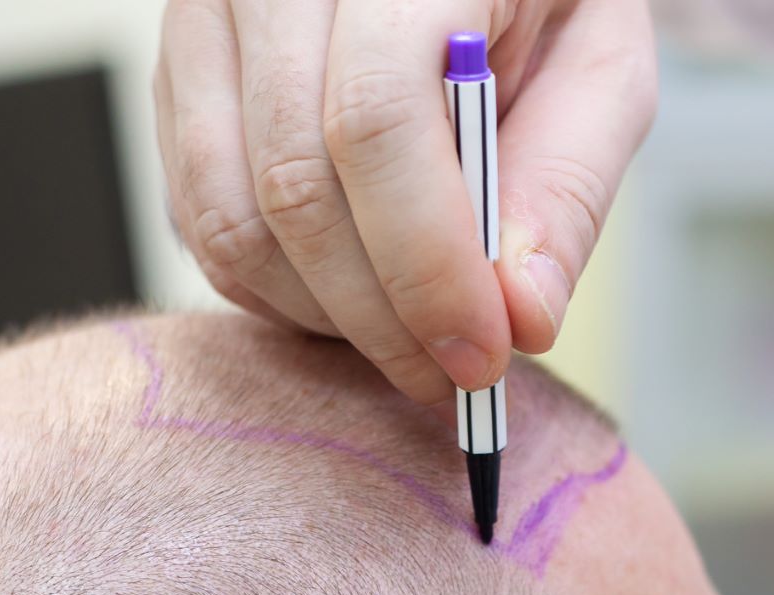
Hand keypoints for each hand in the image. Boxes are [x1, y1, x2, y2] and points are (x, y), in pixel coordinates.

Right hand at [153, 0, 656, 403]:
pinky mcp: (176, 74)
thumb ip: (563, 188)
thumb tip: (521, 318)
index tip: (479, 357)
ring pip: (229, 218)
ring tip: (408, 338)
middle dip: (378, 318)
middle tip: (450, 379)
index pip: (373, 121)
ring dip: (324, 317)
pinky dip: (278, 290)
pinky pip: (199, 221)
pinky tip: (353, 292)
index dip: (424, 264)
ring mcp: (205, 20)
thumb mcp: (597, 68)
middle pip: (291, 188)